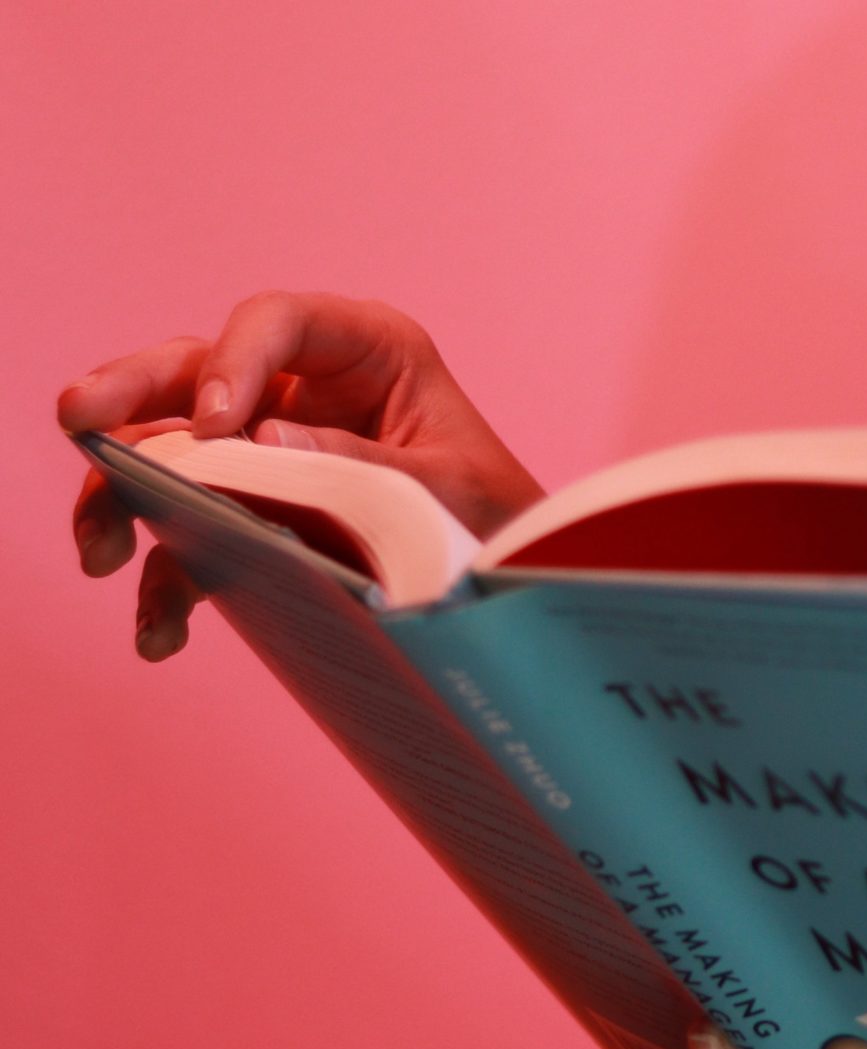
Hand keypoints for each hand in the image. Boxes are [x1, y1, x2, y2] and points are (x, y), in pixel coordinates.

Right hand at [59, 291, 545, 660]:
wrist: (511, 577)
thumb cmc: (497, 514)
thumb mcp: (450, 491)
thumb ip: (365, 467)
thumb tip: (266, 442)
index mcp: (368, 348)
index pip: (277, 321)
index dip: (234, 363)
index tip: (214, 425)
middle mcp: (304, 382)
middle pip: (195, 369)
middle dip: (130, 396)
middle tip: (77, 419)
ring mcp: (268, 440)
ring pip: (171, 446)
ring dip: (125, 498)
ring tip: (100, 552)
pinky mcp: (254, 505)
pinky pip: (195, 529)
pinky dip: (170, 578)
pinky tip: (160, 630)